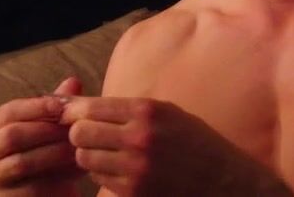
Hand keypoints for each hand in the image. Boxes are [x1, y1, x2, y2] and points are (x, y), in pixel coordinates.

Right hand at [0, 76, 83, 195]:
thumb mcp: (57, 124)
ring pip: (21, 162)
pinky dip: (56, 176)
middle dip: (46, 130)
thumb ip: (61, 103)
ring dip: (54, 153)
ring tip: (78, 148)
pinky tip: (77, 168)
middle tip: (74, 129)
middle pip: (12, 135)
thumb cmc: (52, 149)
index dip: (37, 107)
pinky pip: (31, 186)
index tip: (64, 106)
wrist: (53, 187)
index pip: (10, 111)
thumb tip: (73, 81)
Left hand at [60, 97, 282, 195]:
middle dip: (80, 134)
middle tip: (91, 136)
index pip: (91, 107)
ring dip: (90, 155)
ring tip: (107, 153)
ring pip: (84, 157)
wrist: (223, 180)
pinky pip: (98, 179)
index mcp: (148, 111)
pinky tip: (118, 169)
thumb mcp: (168, 114)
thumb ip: (127, 109)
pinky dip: (102, 173)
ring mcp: (135, 167)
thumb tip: (78, 105)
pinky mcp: (133, 191)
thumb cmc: (194, 142)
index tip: (70, 115)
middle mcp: (139, 137)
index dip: (74, 111)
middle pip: (80, 132)